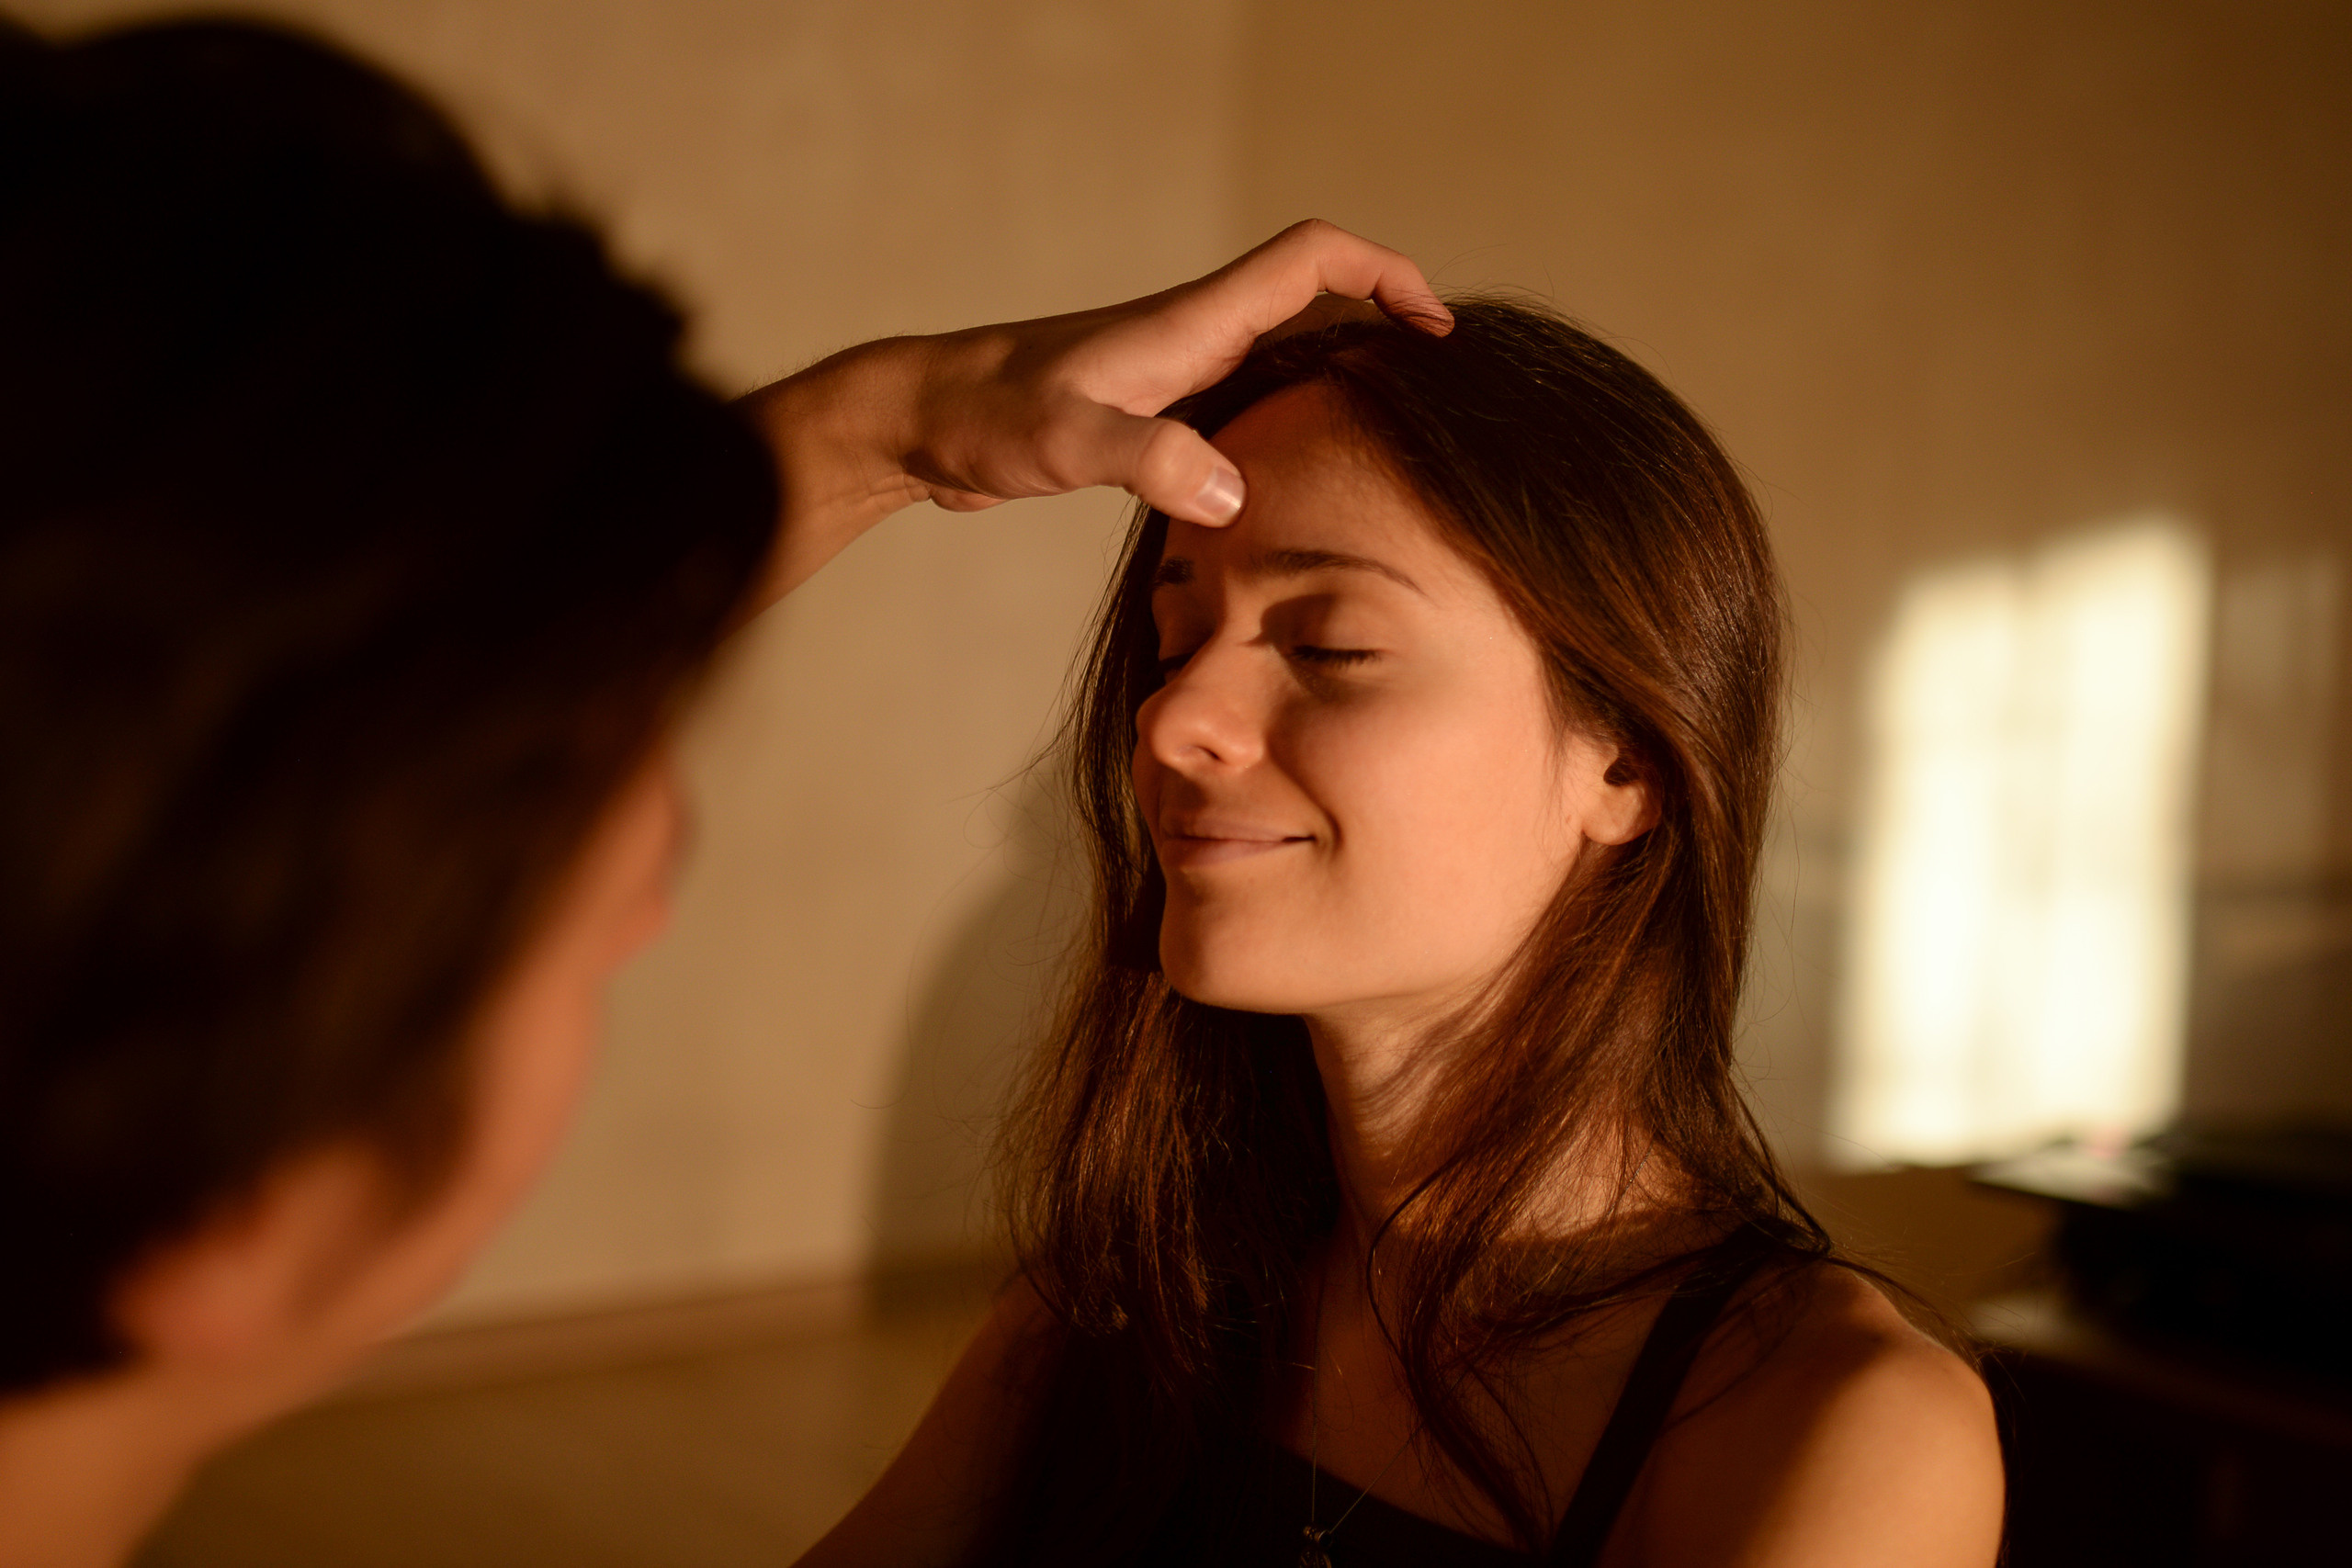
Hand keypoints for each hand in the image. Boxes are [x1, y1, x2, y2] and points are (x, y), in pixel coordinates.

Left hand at [741, 220, 1448, 602]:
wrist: (918, 422)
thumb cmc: (983, 419)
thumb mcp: (1064, 441)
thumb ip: (1146, 459)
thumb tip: (1230, 496)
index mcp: (1190, 326)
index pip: (1313, 261)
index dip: (1386, 275)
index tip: (1435, 326)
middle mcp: (1192, 338)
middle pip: (1317, 301)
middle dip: (1386, 326)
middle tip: (1436, 395)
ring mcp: (1173, 375)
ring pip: (1285, 354)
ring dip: (1340, 378)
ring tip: (1387, 443)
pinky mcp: (1150, 415)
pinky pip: (1246, 404)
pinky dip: (1288, 425)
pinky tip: (1292, 490)